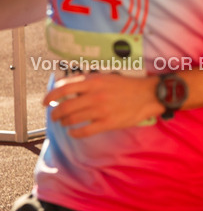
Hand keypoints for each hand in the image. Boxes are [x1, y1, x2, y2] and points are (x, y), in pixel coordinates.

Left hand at [43, 73, 162, 137]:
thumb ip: (87, 82)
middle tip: (54, 116)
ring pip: (72, 119)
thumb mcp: (106, 77)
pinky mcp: (108, 123)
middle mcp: (94, 96)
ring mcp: (101, 110)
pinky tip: (73, 132)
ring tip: (64, 123)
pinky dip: (74, 133)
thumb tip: (68, 90)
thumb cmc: (127, 86)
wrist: (148, 95)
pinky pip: (84, 131)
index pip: (63, 88)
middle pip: (64, 107)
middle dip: (55, 113)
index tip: (45, 102)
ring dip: (64, 122)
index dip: (50, 96)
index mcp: (93, 82)